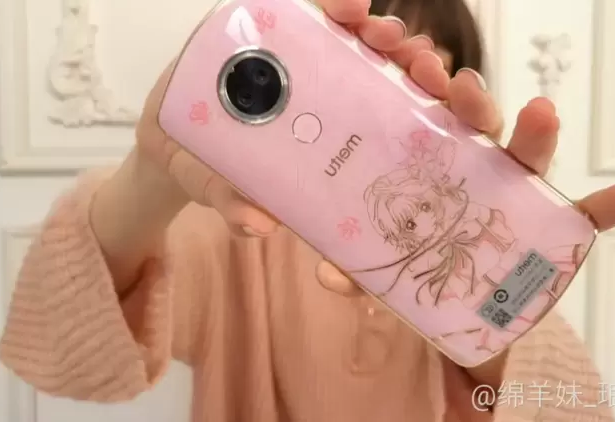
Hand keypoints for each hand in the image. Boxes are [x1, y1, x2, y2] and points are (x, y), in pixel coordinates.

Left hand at [133, 0, 419, 234]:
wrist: (187, 167)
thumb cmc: (185, 154)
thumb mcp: (194, 171)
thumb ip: (219, 191)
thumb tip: (260, 224)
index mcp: (249, 52)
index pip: (299, 18)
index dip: (331, 9)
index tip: (352, 10)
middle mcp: (289, 65)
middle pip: (344, 38)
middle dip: (378, 36)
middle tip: (397, 45)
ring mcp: (315, 92)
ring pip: (369, 68)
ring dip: (402, 65)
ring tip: (425, 72)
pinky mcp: (334, 121)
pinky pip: (374, 108)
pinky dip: (404, 104)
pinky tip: (429, 109)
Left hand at [314, 4, 614, 293]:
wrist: (441, 303)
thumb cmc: (398, 265)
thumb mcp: (360, 261)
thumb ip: (341, 260)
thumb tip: (306, 260)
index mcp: (420, 160)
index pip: (415, 106)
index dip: (403, 71)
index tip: (385, 40)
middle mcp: (466, 168)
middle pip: (470, 122)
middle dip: (462, 95)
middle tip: (441, 71)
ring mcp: (504, 194)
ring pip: (520, 155)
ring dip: (532, 132)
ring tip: (541, 112)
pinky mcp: (541, 229)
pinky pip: (579, 218)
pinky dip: (606, 208)